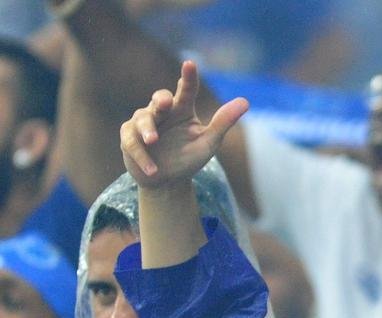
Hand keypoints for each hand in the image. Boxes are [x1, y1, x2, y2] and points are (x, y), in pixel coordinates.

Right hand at [120, 60, 246, 189]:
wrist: (168, 182)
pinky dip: (141, 155)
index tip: (190, 64)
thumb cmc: (189, 158)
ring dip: (147, 130)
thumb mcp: (209, 142)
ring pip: (142, 119)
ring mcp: (143, 123)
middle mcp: (162, 112)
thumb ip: (223, 122)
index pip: (187, 90)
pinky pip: (131, 141)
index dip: (188, 77)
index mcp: (182, 110)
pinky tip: (151, 169)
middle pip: (159, 98)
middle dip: (161, 99)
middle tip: (165, 103)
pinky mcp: (129, 137)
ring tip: (153, 141)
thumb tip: (245, 101)